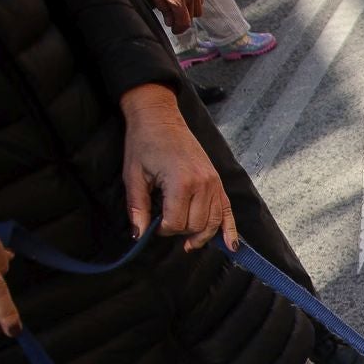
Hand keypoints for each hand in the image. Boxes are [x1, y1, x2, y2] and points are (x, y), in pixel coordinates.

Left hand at [120, 84, 236, 250]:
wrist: (160, 117)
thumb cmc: (144, 143)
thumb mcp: (133, 176)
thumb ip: (137, 208)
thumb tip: (138, 235)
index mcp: (181, 182)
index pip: (176, 223)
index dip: (162, 230)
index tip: (152, 224)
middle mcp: (203, 184)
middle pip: (196, 225)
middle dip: (180, 231)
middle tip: (164, 223)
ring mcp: (214, 183)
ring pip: (213, 222)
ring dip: (201, 235)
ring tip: (189, 243)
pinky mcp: (218, 181)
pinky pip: (227, 211)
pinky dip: (229, 230)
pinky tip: (230, 246)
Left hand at [128, 0, 203, 32]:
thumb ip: (162, 7)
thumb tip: (170, 21)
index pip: (184, 22)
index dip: (179, 29)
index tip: (173, 30)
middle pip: (193, 16)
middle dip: (183, 20)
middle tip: (171, 19)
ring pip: (198, 7)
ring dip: (189, 11)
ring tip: (176, 8)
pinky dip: (192, 1)